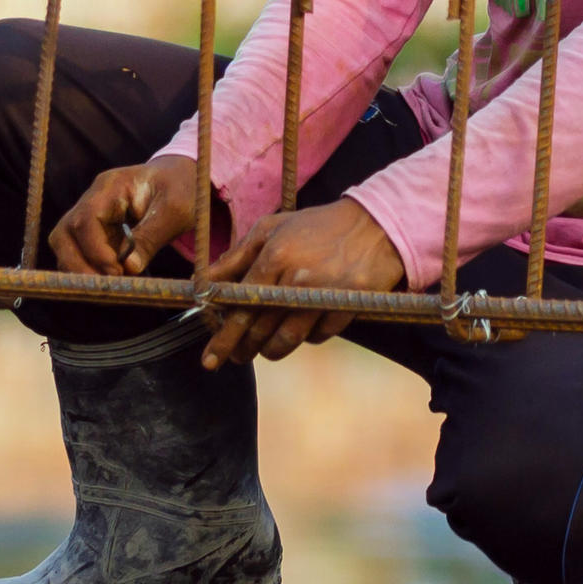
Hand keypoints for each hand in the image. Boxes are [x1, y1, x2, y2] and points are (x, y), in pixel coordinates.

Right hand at [49, 156, 211, 280]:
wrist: (181, 178)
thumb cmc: (181, 188)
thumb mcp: (175, 210)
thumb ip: (151, 237)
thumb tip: (129, 268)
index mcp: (110, 186)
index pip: (85, 219)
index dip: (95, 250)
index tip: (117, 271)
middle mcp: (93, 200)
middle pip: (63, 234)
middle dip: (78, 265)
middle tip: (105, 286)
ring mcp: (91, 216)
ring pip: (66, 247)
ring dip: (82, 271)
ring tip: (111, 286)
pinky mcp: (96, 233)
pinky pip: (80, 255)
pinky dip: (90, 270)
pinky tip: (112, 281)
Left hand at [193, 197, 407, 368]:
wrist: (377, 224)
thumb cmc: (317, 225)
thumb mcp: (272, 229)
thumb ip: (237, 256)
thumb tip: (205, 281)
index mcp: (275, 257)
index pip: (240, 306)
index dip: (223, 337)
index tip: (210, 359)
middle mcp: (297, 279)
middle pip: (259, 329)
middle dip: (242, 349)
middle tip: (234, 357)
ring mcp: (323, 296)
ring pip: (287, 340)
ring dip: (270, 351)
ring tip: (263, 350)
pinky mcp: (346, 309)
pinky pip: (317, 337)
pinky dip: (306, 338)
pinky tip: (301, 330)